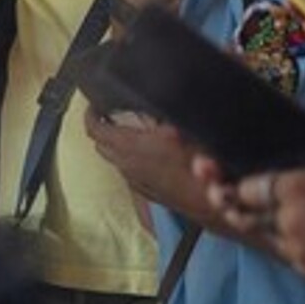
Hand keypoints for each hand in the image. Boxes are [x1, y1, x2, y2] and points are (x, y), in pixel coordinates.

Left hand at [84, 108, 209, 218]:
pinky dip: (129, 160)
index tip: (94, 105)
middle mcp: (126, 164)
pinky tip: (147, 154)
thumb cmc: (200, 161)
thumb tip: (148, 100)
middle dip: (102, 128)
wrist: (214, 203)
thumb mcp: (179, 126)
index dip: (90, 114)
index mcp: (129, 145)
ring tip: (129, 131)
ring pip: (114, 160)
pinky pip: (128, 172)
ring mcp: (134, 181)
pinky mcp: (146, 192)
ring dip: (115, 145)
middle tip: (111, 114)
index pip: (94, 129)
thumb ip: (157, 113)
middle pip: (101, 145)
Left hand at [195, 157, 304, 285]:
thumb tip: (269, 164)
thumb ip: (301, 165)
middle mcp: (288, 219)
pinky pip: (285, 252)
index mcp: (295, 186)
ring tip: (271, 211)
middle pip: (241, 213)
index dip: (235, 184)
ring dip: (260, 225)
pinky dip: (288, 243)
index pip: (242, 188)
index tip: (226, 179)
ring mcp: (296, 247)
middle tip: (221, 193)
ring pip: (261, 235)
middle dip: (233, 204)